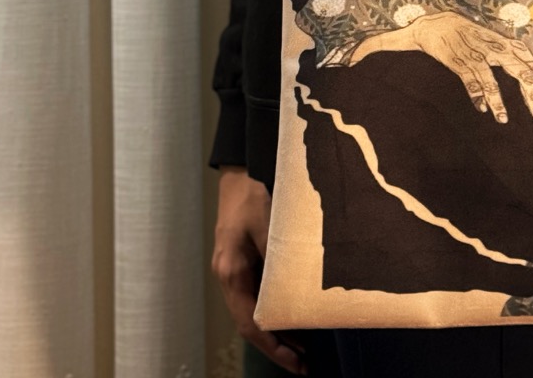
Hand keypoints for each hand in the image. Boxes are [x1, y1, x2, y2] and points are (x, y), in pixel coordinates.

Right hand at [212, 166, 306, 374]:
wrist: (240, 174)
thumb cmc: (253, 195)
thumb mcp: (269, 225)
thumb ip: (279, 257)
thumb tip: (298, 287)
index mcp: (232, 271)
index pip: (250, 322)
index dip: (274, 346)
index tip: (297, 361)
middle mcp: (228, 276)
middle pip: (249, 323)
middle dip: (276, 345)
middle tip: (304, 363)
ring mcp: (232, 270)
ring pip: (251, 311)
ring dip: (274, 330)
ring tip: (302, 347)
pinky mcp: (240, 262)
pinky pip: (253, 296)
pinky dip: (270, 310)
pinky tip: (289, 313)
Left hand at [349, 10, 532, 122]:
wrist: (440, 12)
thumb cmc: (420, 32)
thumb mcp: (397, 39)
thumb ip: (375, 48)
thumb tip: (348, 59)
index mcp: (453, 50)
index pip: (467, 71)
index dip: (476, 89)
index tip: (483, 110)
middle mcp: (474, 46)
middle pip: (493, 69)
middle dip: (503, 94)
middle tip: (509, 119)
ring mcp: (489, 43)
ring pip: (513, 62)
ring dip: (528, 86)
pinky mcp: (499, 41)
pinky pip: (520, 52)